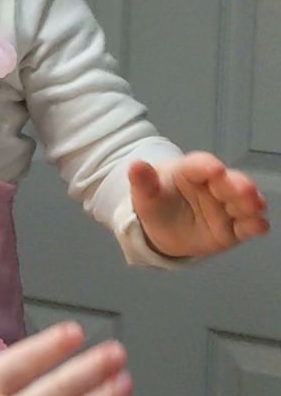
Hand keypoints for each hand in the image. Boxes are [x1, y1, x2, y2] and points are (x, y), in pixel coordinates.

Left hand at [129, 153, 268, 259]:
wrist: (162, 230)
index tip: (214, 170)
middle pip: (228, 183)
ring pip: (242, 203)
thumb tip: (135, 165)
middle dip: (238, 186)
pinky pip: (245, 227)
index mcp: (190, 172)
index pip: (200, 166)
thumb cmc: (157, 203)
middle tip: (246, 190)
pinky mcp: (232, 229)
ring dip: (251, 204)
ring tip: (256, 206)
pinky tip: (260, 226)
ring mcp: (224, 207)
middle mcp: (213, 186)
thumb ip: (143, 182)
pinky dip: (254, 226)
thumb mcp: (145, 195)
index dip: (207, 167)